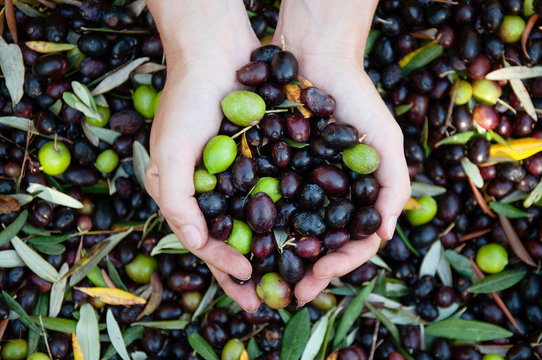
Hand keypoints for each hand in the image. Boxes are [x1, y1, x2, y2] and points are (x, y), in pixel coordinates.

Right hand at [145, 0, 261, 311]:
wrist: (216, 54)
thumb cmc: (187, 102)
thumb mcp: (170, 153)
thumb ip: (177, 201)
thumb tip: (192, 244)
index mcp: (185, 196)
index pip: (204, 243)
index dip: (223, 266)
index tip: (247, 279)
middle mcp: (211, 192)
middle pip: (232, 242)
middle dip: (248, 273)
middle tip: (269, 301)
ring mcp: (236, 178)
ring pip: (255, 225)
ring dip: (270, 252)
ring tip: (289, 277)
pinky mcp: (260, 161)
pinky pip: (275, 196)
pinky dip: (286, 217)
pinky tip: (302, 233)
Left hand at [272, 2, 410, 302]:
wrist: (314, 59)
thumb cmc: (355, 99)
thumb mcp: (385, 141)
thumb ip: (393, 185)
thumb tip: (382, 234)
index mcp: (356, 196)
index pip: (351, 243)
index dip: (337, 267)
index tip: (317, 282)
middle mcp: (328, 196)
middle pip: (319, 246)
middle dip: (307, 273)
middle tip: (288, 294)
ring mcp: (301, 185)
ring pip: (292, 232)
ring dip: (281, 259)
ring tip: (266, 280)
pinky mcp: (273, 169)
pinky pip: (267, 204)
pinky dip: (261, 227)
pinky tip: (248, 244)